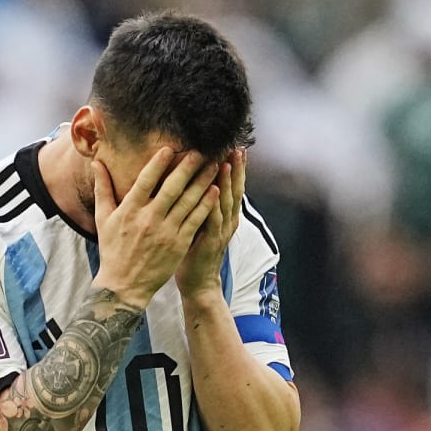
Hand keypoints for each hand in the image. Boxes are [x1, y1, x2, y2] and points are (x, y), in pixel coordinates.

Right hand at [91, 148, 220, 308]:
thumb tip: (97, 162)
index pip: (146, 180)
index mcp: (129, 210)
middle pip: (172, 187)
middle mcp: (149, 219)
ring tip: (215, 165)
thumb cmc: (113, 250)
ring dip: (203, 181)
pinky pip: (195, 219)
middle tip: (201, 150)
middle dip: (188, 166)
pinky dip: (206, 204)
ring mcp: (166, 232)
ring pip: (188, 201)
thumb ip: (103, 189)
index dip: (159, 162)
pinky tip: (215, 190)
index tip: (170, 147)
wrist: (124, 286)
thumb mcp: (103, 219)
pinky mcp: (179, 244)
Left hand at [176, 148, 245, 299]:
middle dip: (236, 168)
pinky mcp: (211, 242)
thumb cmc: (194, 253)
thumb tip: (193, 182)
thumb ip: (200, 204)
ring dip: (228, 181)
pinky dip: (215, 205)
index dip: (235, 168)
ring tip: (228, 161)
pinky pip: (214, 220)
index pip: (231, 186)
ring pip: (226, 202)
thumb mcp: (199, 223)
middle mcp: (227, 221)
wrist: (198, 283)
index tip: (234, 147)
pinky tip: (216, 190)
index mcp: (224, 216)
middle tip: (236, 147)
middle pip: (234, 189)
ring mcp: (221, 232)